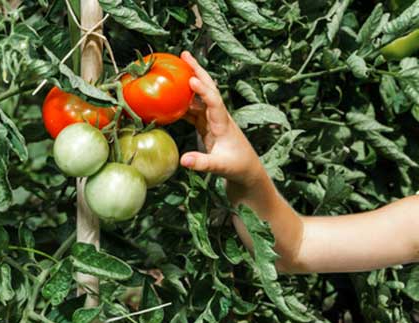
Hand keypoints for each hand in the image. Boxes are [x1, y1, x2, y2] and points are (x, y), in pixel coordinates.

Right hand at [179, 51, 265, 183]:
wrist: (247, 172)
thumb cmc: (238, 168)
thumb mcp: (220, 167)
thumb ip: (202, 163)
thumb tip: (183, 160)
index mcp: (224, 124)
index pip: (214, 102)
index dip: (204, 91)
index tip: (192, 79)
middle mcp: (219, 118)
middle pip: (209, 90)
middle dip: (197, 71)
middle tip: (184, 54)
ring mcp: (213, 121)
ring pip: (200, 98)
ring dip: (188, 84)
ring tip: (175, 68)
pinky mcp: (208, 127)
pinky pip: (193, 111)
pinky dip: (183, 103)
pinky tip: (171, 97)